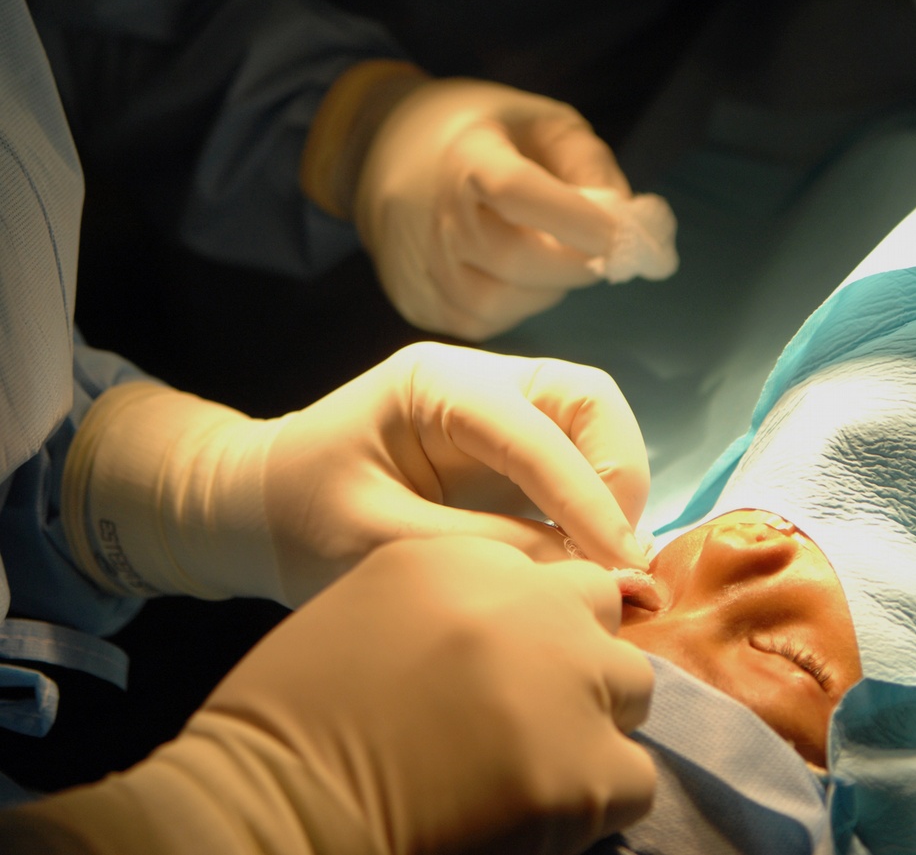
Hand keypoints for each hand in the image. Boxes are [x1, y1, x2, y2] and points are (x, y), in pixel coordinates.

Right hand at [3, 539, 655, 854]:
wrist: (272, 797)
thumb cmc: (299, 710)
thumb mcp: (376, 605)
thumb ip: (458, 597)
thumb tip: (528, 623)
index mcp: (464, 556)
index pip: (553, 568)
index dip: (546, 618)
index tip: (524, 661)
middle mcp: (525, 601)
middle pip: (604, 613)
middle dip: (582, 658)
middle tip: (531, 713)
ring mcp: (561, 680)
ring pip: (635, 687)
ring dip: (597, 722)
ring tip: (537, 762)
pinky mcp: (580, 769)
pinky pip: (634, 778)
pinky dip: (599, 800)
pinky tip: (541, 812)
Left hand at [264, 340, 651, 601]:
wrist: (254, 511)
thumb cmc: (297, 517)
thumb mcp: (377, 543)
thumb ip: (483, 550)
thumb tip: (585, 573)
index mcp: (436, 384)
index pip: (535, 430)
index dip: (586, 497)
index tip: (622, 567)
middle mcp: (478, 382)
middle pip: (584, 399)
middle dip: (615, 473)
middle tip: (616, 558)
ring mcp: (497, 410)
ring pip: (590, 423)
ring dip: (612, 488)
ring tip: (607, 565)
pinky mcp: (505, 449)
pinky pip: (572, 459)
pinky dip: (592, 504)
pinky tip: (588, 560)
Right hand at [353, 77, 631, 338]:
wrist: (384, 150)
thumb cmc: (482, 132)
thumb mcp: (543, 121)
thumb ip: (591, 165)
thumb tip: (627, 222)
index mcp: (467, 155)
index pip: (518, 191)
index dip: (576, 218)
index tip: (622, 233)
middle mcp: (434, 213)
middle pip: (515, 257)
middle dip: (575, 263)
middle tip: (603, 254)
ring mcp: (419, 262)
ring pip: (500, 302)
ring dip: (547, 290)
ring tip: (557, 260)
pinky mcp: (414, 299)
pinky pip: (479, 323)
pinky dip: (516, 307)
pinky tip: (521, 278)